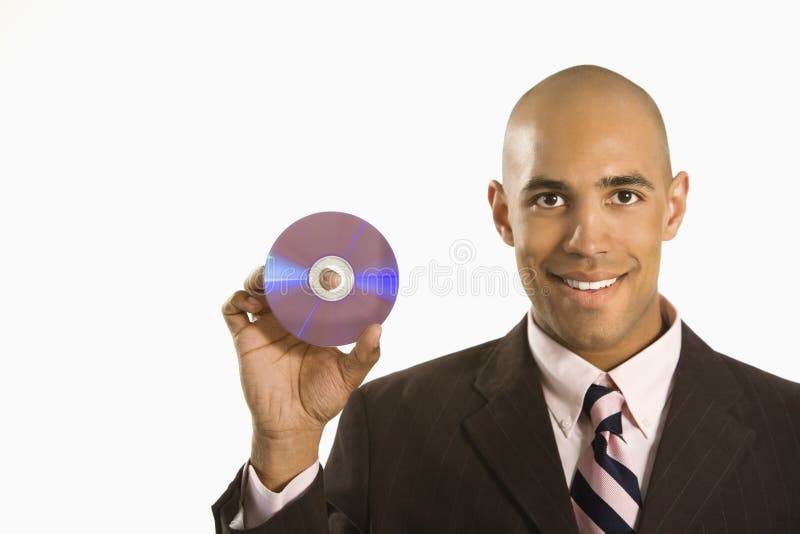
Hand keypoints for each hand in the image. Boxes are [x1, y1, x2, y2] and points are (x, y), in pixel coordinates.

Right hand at [221, 265, 381, 486]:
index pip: (308, 286)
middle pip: (279, 281)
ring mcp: (265, 327)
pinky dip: (237, 299)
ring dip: (259, 277)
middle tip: (292, 265)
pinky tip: (253, 303)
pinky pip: (232, 311)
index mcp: (311, 320)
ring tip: (269, 280)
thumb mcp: (349, 374)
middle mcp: (287, 319)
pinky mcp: (246, 340)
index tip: (320, 261)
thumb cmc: (323, 398)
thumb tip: (378, 329)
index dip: (312, 272)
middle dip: (282, 267)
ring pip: (254, 288)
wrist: (294, 425)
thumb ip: (364, 354)